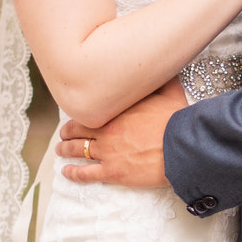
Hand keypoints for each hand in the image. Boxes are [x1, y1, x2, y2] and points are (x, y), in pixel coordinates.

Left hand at [58, 81, 185, 187]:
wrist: (181, 147)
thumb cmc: (178, 121)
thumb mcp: (171, 93)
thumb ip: (162, 81)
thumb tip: (165, 68)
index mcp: (117, 111)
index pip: (91, 110)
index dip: (81, 113)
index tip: (79, 113)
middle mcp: (107, 130)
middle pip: (78, 130)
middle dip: (67, 132)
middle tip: (63, 134)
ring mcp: (108, 152)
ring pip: (77, 150)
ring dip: (65, 150)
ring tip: (60, 150)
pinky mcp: (113, 172)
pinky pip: (86, 173)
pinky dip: (73, 173)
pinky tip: (66, 172)